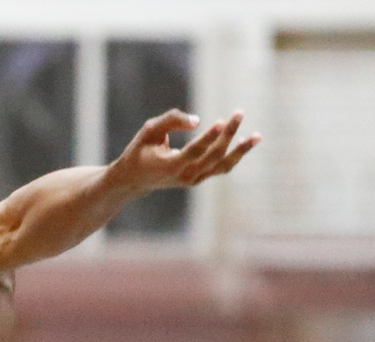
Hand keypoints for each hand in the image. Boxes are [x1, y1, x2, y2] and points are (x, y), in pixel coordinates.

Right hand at [111, 108, 260, 192]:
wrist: (134, 180)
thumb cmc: (141, 150)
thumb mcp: (149, 131)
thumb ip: (170, 121)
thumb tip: (197, 120)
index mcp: (169, 166)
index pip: (194, 152)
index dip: (209, 137)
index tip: (221, 121)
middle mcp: (184, 176)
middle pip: (213, 155)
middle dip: (228, 134)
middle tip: (239, 112)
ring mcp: (193, 180)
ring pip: (222, 165)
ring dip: (240, 150)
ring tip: (257, 136)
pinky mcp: (199, 179)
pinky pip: (221, 168)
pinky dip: (233, 155)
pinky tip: (243, 140)